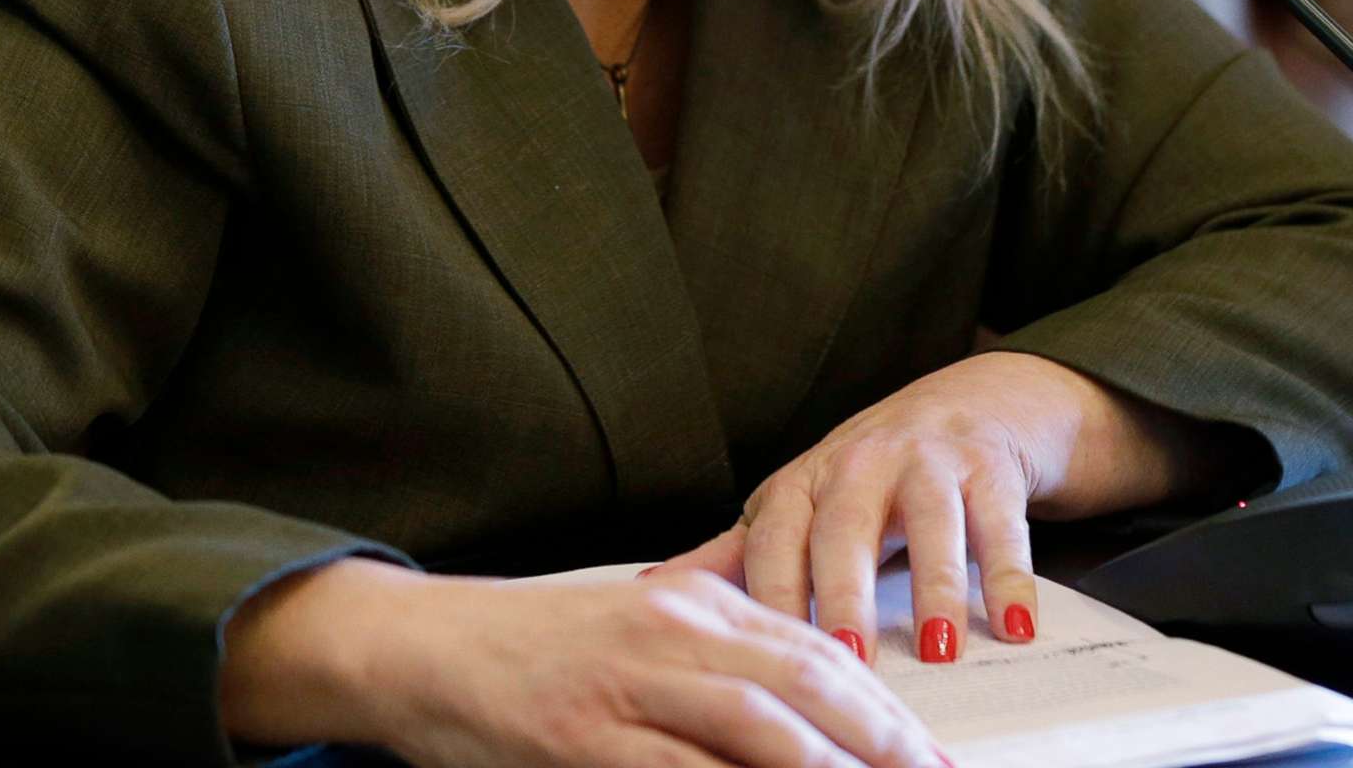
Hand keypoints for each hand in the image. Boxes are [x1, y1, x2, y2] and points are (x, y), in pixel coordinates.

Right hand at [220, 558, 950, 767]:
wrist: (425, 647)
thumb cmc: (531, 645)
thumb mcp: (633, 621)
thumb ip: (710, 635)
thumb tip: (799, 665)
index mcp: (689, 601)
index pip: (810, 648)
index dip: (880, 702)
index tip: (927, 748)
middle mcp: (669, 632)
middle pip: (803, 682)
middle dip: (881, 737)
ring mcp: (627, 686)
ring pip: (756, 726)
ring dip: (828, 767)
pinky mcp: (585, 738)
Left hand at [655, 352, 1256, 665]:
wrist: (976, 400)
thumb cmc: (873, 472)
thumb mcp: (803, 504)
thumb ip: (738, 552)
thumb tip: (652, 589)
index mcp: (805, 482)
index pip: (774, 536)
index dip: (770, 591)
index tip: (766, 652)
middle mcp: (863, 464)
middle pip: (846, 528)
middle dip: (844, 594)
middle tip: (848, 661)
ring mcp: (930, 461)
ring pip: (931, 523)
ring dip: (936, 587)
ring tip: (940, 649)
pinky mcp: (992, 467)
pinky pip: (1001, 524)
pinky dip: (1011, 576)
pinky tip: (1014, 625)